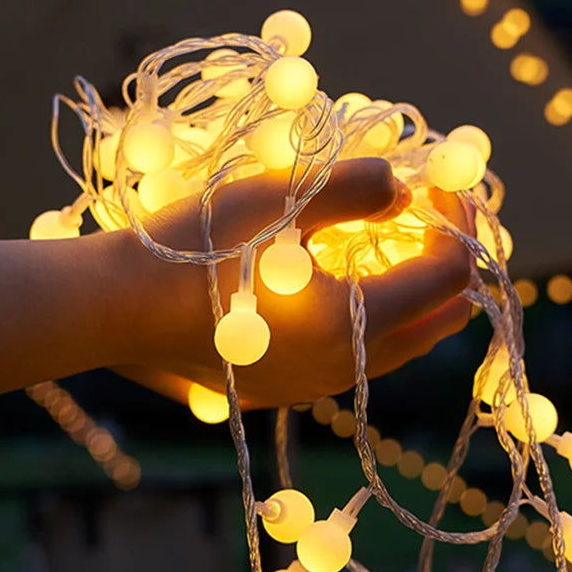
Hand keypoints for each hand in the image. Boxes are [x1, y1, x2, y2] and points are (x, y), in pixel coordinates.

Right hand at [108, 157, 473, 408]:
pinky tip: (346, 282)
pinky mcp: (284, 388)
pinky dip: (372, 319)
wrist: (114, 310)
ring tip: (396, 245)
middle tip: (436, 217)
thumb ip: (355, 188)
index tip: (440, 183)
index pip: (447, 276)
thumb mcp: (278, 200)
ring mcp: (313, 385)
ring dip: (412, 296)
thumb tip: (404, 187)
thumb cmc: (192, 249)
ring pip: (398, 345)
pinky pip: (355, 358)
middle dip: (448, 266)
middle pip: (437, 322)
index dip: (458, 223)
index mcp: (351, 324)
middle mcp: (343, 368)